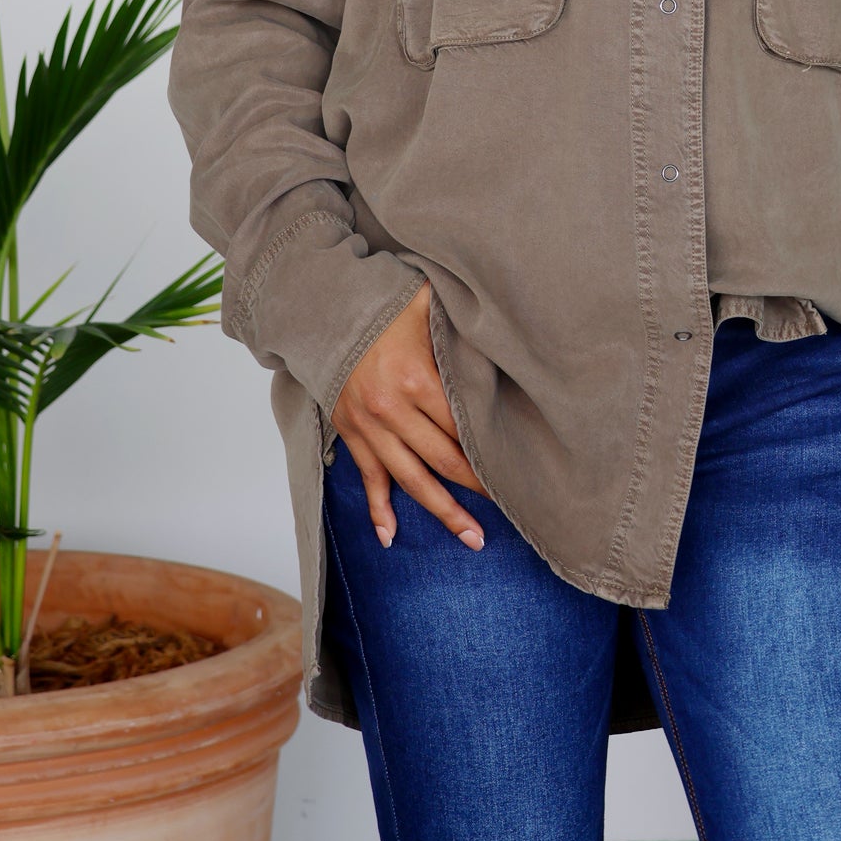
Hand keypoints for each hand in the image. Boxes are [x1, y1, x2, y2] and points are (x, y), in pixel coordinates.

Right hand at [329, 279, 492, 550]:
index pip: (461, 426)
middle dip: (478, 486)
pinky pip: (369, 479)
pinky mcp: (353, 435)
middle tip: (509, 506)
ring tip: (472, 538)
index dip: (489, 449)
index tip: (516, 468)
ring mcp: (370, 427)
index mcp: (416, 378)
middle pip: (444, 460)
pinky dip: (379, 510)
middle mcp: (392, 409)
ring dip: (444, 512)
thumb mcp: (423, 303)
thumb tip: (498, 315)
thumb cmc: (382, 306)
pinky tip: (391, 536)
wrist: (323, 313)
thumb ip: (459, 315)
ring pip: (412, 481)